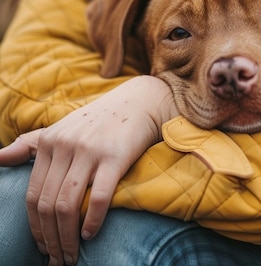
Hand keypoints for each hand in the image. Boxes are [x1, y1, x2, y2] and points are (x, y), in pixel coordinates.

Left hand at [0, 76, 177, 265]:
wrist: (138, 102)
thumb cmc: (99, 120)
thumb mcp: (61, 128)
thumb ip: (30, 144)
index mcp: (50, 142)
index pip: (33, 195)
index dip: (35, 227)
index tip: (43, 247)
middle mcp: (66, 145)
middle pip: (49, 204)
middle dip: (50, 239)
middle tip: (57, 259)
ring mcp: (90, 150)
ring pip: (68, 205)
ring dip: (67, 238)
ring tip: (72, 254)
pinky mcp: (114, 157)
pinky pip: (98, 197)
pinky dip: (91, 222)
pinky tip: (90, 234)